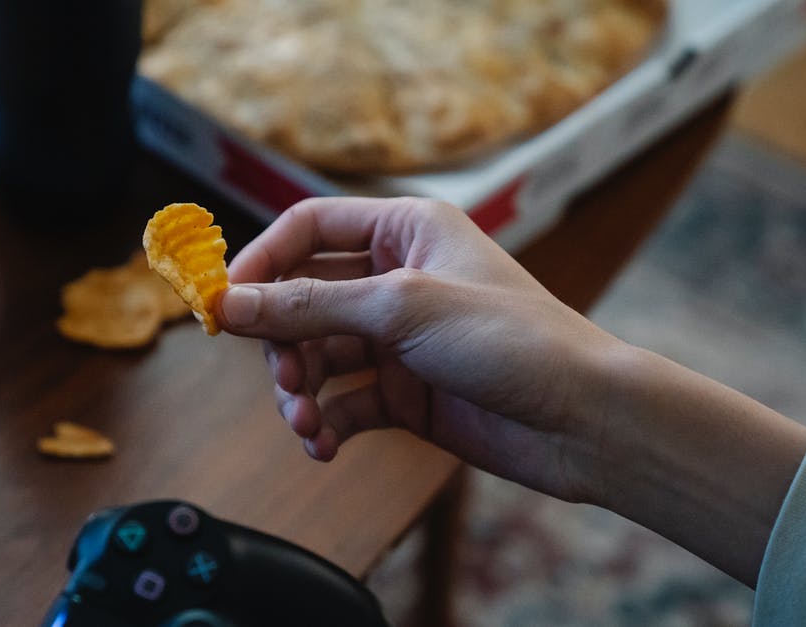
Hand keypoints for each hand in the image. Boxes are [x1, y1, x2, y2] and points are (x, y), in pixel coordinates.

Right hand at [217, 197, 622, 501]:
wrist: (582, 421)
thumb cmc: (515, 340)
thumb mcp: (400, 309)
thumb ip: (308, 306)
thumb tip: (230, 303)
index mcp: (406, 230)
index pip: (307, 228)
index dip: (261, 262)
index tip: (223, 304)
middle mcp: (398, 278)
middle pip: (303, 299)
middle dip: (282, 342)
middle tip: (282, 378)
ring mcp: (400, 339)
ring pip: (318, 357)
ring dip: (301, 392)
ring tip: (306, 424)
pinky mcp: (406, 392)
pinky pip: (343, 401)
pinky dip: (328, 423)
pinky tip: (325, 444)